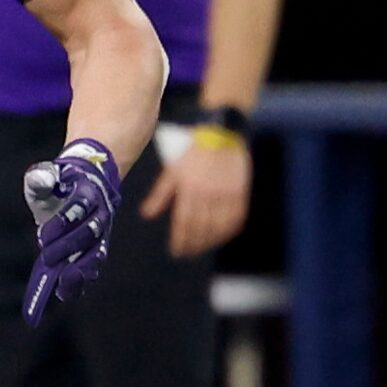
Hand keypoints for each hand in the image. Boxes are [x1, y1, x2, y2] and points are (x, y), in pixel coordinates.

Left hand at [21, 139, 120, 324]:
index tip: (42, 233)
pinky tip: (64, 292)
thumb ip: (41, 177)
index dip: (63, 221)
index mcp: (88, 192)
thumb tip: (40, 178)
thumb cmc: (60, 182)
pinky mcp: (96, 250)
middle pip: (89, 233)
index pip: (80, 206)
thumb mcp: (48, 174)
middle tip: (46, 256)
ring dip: (80, 269)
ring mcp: (101, 234)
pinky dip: (79, 281)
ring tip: (63, 282)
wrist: (85, 184)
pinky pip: (91, 268)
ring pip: (96, 254)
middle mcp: (100, 213)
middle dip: (67, 247)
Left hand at [141, 131, 251, 258]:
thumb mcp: (172, 171)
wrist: (221, 133)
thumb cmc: (192, 153)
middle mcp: (208, 193)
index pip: (184, 222)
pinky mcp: (240, 192)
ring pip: (219, 226)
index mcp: (189, 188)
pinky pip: (236, 218)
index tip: (177, 251)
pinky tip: (221, 236)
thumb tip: (146, 216)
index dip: (180, 239)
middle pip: (201, 227)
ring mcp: (226, 193)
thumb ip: (159, 195)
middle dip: (194, 243)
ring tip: (202, 247)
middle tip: (188, 253)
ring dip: (210, 241)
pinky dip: (228, 231)